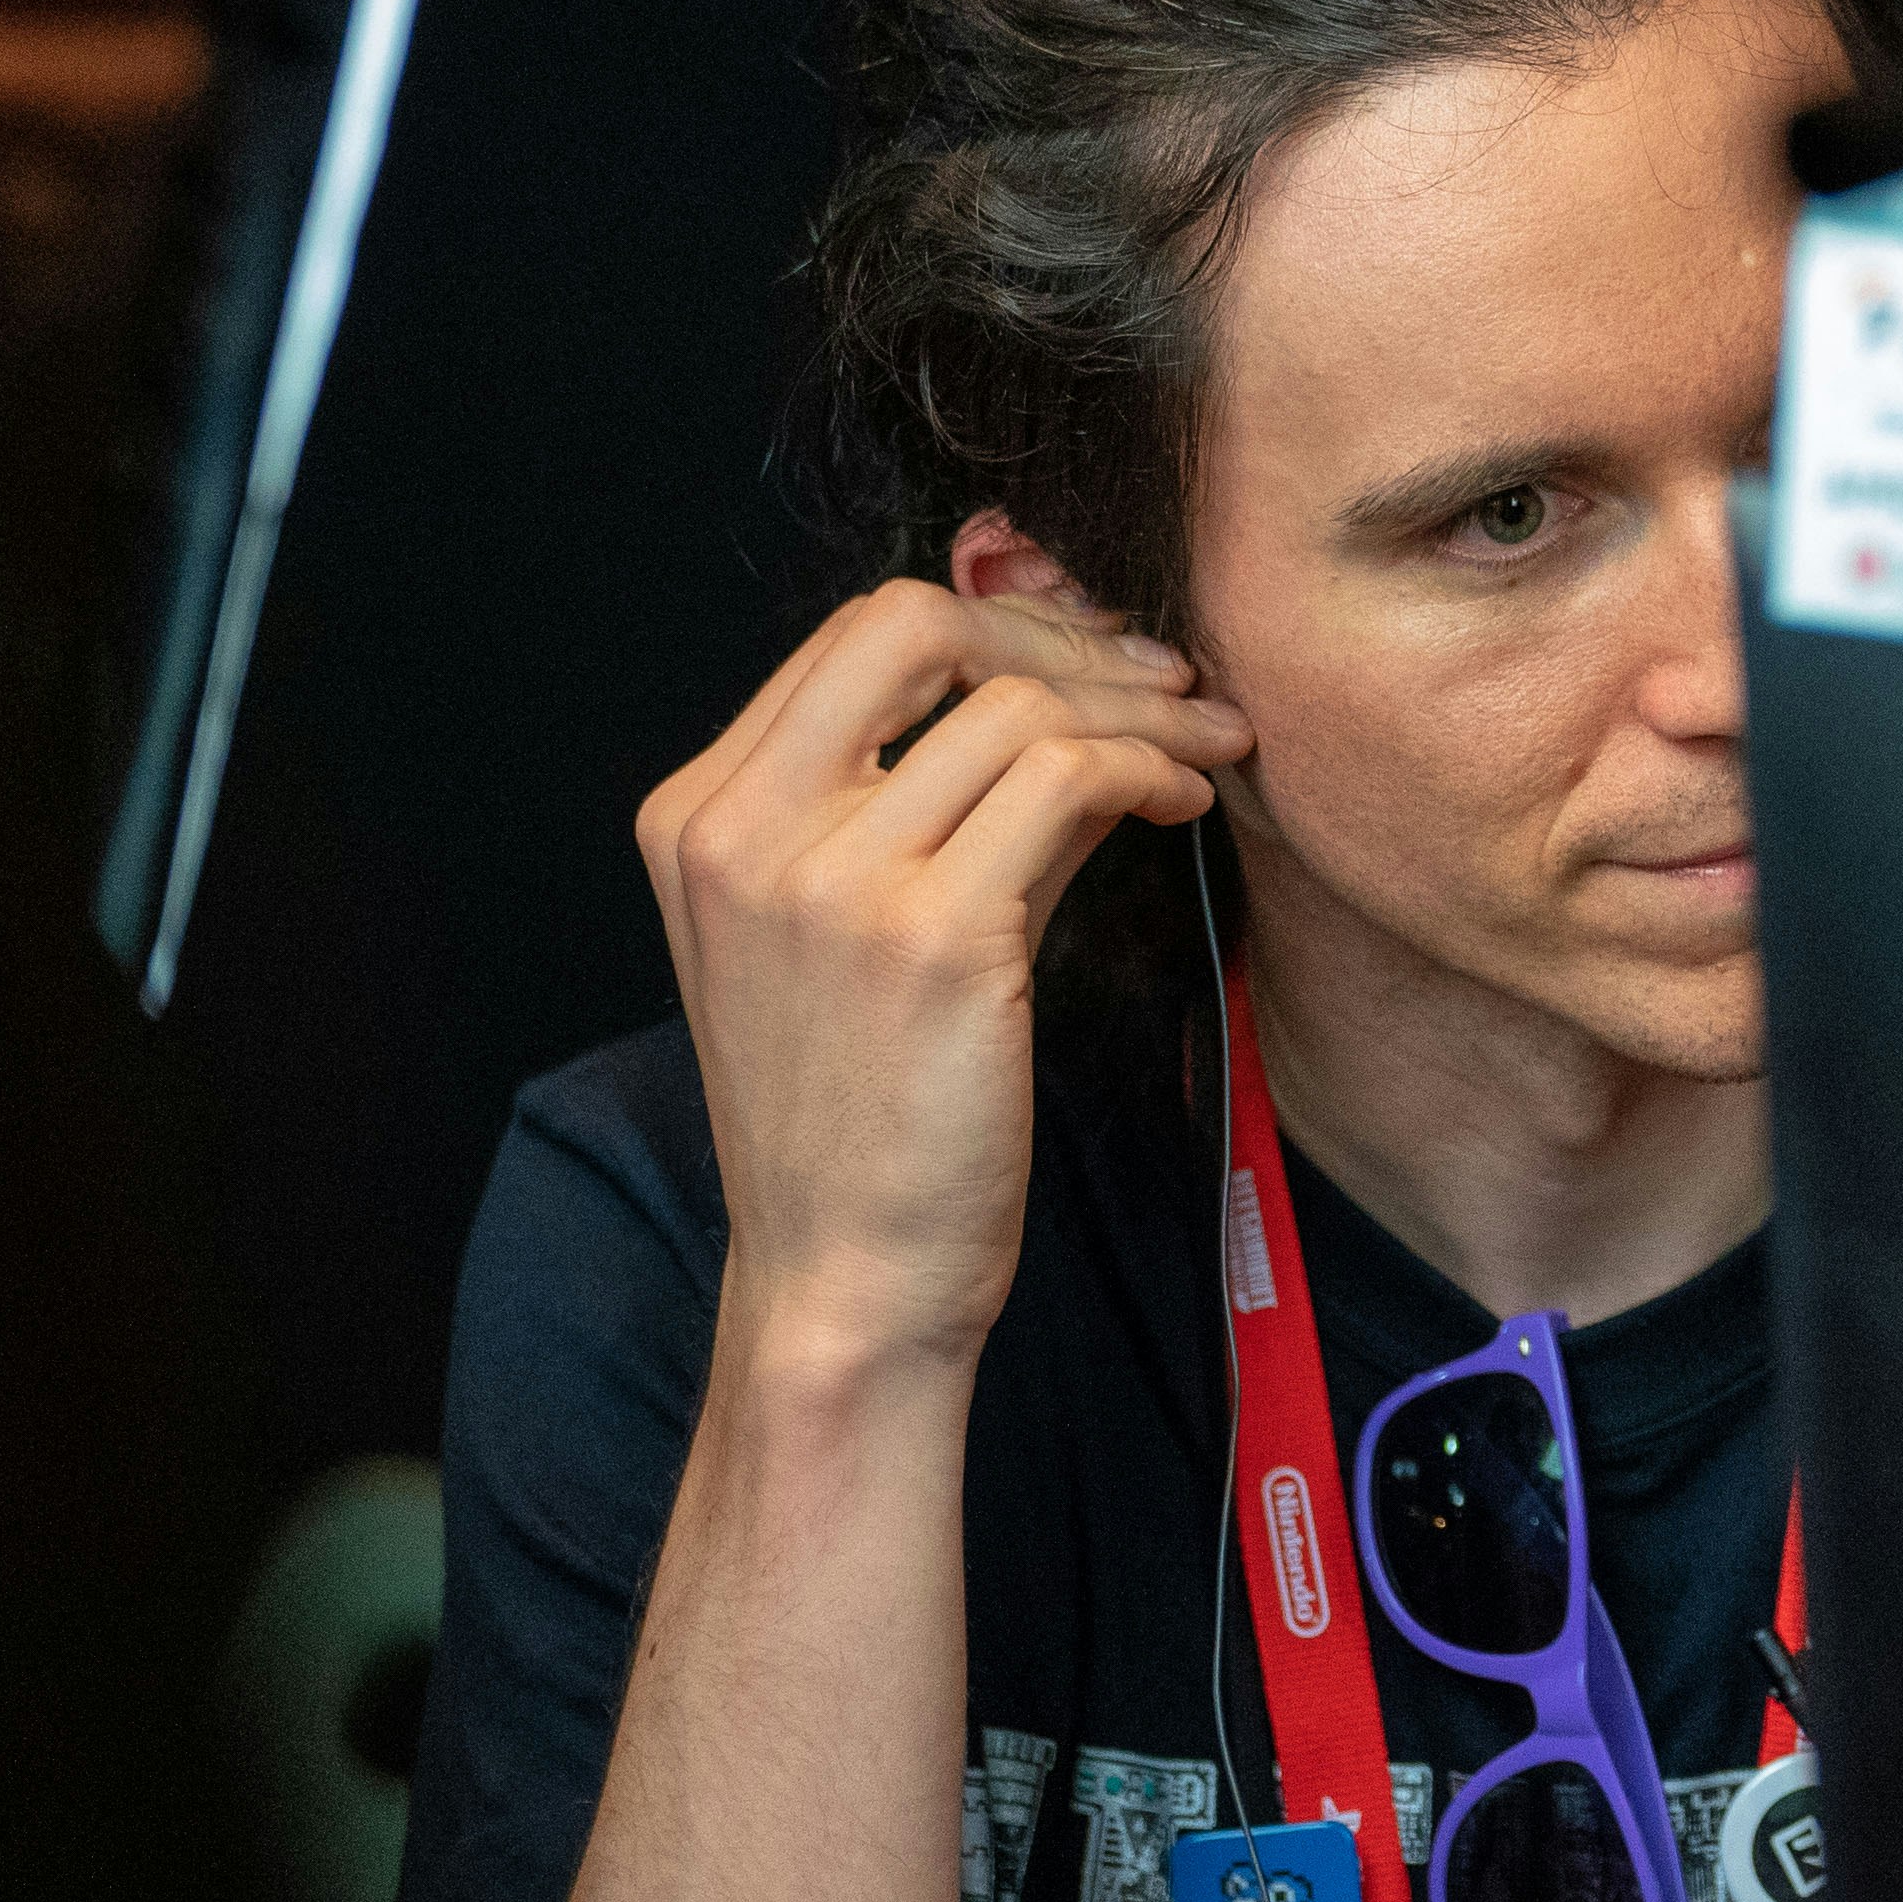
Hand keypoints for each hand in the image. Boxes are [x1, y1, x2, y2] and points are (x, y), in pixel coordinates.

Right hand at [638, 572, 1251, 1379]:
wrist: (843, 1280)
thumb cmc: (861, 1122)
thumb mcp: (851, 935)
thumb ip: (930, 807)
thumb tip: (1070, 699)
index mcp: (697, 816)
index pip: (852, 641)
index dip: (993, 625)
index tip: (1086, 659)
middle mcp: (740, 828)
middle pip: (911, 621)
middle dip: (1056, 631)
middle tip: (1158, 680)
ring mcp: (826, 877)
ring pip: (1014, 699)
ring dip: (1140, 709)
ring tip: (1204, 750)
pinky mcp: (929, 934)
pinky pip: (1068, 777)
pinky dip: (1149, 768)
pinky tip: (1184, 803)